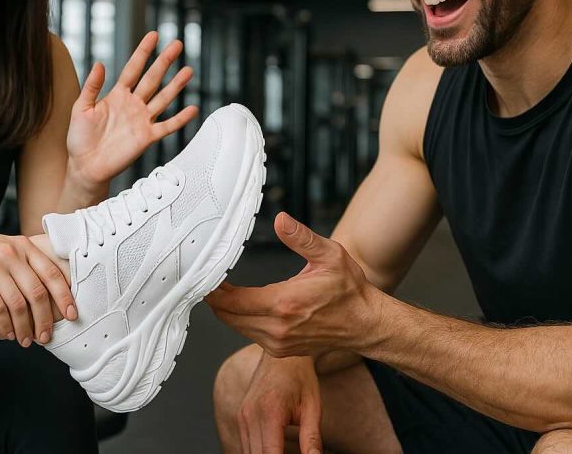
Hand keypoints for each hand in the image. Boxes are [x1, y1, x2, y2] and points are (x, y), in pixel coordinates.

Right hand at [0, 229, 76, 346]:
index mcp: (24, 246)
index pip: (52, 273)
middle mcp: (12, 253)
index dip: (65, 296)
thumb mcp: (6, 248)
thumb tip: (53, 292)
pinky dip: (5, 325)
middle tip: (46, 337)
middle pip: (37, 292)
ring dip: (24, 327)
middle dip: (45, 319)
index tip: (73, 315)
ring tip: (26, 341)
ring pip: (18, 304)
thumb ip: (27, 262)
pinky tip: (7, 334)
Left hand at [66, 31, 197, 188]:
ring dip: (176, 85)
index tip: (154, 35)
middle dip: (165, 61)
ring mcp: (142, 120)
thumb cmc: (79, 138)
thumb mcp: (81, 108)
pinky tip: (192, 109)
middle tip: (177, 45)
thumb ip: (92, 86)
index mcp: (116, 95)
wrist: (85, 166)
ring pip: (163, 98)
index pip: (133, 68)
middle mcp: (132, 105)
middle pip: (152, 79)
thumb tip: (100, 63)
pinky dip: (180, 119)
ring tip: (189, 70)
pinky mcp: (147, 138)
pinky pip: (167, 126)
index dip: (143, 52)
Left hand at [207, 212, 378, 358]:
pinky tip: (243, 305)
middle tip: (208, 280)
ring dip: (227, 310)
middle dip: (215, 299)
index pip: (232, 301)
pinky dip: (241, 320)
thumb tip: (280, 221)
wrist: (365, 324)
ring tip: (221, 290)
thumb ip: (301, 238)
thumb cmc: (349, 291)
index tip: (205, 276)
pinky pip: (250, 335)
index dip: (213, 289)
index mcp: (283, 303)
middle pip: (227, 316)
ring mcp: (278, 343)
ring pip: (237, 327)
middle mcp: (277, 328)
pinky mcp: (282, 351)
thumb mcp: (329, 255)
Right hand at [237, 354, 322, 453]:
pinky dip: (259, 452)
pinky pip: (245, 445)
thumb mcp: (313, 407)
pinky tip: (275, 450)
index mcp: (270, 412)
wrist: (281, 354)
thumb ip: (312, 438)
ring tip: (286, 450)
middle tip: (294, 452)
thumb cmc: (300, 376)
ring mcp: (242, 416)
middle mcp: (250, 415)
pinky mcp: (241, 416)